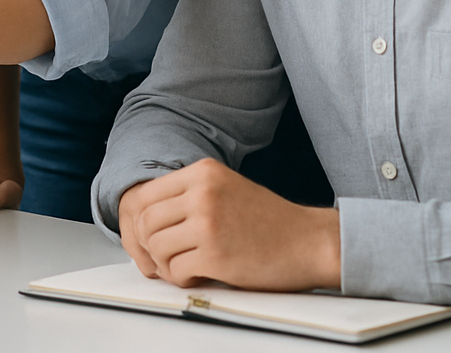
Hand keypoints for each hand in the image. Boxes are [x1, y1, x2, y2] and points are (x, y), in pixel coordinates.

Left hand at [118, 159, 339, 291]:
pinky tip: (199, 275)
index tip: (152, 236)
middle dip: (150, 245)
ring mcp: (208, 223)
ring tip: (185, 266)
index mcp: (203, 172)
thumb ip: (188, 195)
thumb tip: (143, 218)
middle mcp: (202, 193)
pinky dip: (182, 278)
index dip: (140, 222)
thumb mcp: (225, 188)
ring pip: (156, 246)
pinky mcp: (216, 255)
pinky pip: (175, 270)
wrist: (311, 241)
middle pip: (145, 222)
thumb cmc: (269, 221)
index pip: (144, 194)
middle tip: (166, 257)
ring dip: (165, 264)